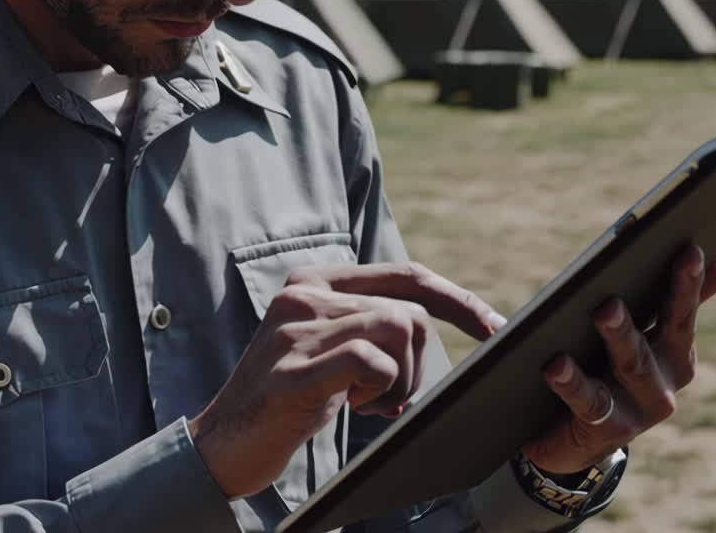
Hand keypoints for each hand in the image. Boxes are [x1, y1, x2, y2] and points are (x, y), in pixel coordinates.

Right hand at [188, 262, 505, 499]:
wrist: (222, 442)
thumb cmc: (285, 399)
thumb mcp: (324, 346)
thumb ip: (363, 321)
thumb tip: (430, 318)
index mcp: (313, 280)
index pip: (405, 273)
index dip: (456, 299)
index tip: (493, 327)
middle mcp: (304, 294)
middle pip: (409, 311)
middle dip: (419, 364)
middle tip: (388, 397)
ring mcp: (297, 330)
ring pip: (398, 329)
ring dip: (401, 379)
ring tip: (367, 401)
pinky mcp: (296, 371)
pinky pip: (373, 361)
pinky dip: (381, 389)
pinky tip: (354, 407)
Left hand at [523, 245, 715, 473]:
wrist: (564, 441)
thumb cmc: (594, 372)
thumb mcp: (621, 337)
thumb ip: (646, 300)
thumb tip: (701, 260)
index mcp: (671, 351)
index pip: (683, 310)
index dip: (689, 281)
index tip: (691, 248)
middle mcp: (667, 379)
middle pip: (666, 332)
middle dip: (666, 298)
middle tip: (651, 262)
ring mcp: (642, 407)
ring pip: (632, 364)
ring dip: (620, 335)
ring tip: (604, 309)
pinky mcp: (610, 430)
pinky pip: (591, 401)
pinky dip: (573, 382)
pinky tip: (555, 366)